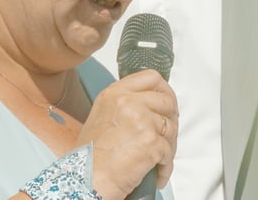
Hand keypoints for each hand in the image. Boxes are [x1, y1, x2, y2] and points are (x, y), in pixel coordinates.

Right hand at [76, 69, 177, 199]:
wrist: (86, 179)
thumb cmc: (90, 156)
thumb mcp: (101, 116)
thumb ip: (124, 105)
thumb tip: (149, 107)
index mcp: (114, 93)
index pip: (150, 78)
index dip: (164, 90)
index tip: (167, 102)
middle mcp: (128, 102)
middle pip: (166, 101)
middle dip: (171, 119)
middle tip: (167, 133)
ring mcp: (142, 120)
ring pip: (171, 127)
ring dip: (169, 145)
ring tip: (160, 158)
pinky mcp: (151, 141)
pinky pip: (169, 151)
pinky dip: (166, 165)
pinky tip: (157, 172)